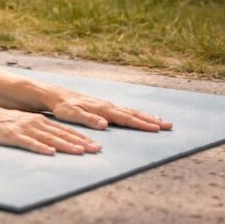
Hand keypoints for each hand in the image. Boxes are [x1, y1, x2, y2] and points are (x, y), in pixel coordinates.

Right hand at [0, 106, 101, 155]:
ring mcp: (24, 129)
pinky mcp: (12, 136)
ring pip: (48, 138)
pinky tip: (49, 153)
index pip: (64, 130)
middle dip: (80, 142)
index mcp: (39, 120)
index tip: (97, 145)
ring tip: (79, 151)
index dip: (81, 137)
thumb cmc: (3, 123)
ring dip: (65, 145)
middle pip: (61, 134)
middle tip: (97, 149)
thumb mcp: (25, 123)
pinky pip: (28, 143)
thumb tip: (56, 142)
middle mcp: (35, 123)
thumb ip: (40, 131)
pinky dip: (40, 148)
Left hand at [49, 91, 170, 131]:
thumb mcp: (71, 114)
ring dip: (146, 117)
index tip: (157, 129)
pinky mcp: (104, 106)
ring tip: (163, 122)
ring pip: (131, 111)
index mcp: (102, 109)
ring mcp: (106, 105)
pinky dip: (136, 114)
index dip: (141, 124)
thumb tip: (105, 124)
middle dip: (151, 120)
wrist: (54, 94)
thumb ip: (87, 119)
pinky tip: (142, 118)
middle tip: (170, 126)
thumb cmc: (62, 106)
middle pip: (133, 114)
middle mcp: (107, 106)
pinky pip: (124, 111)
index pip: (126, 118)